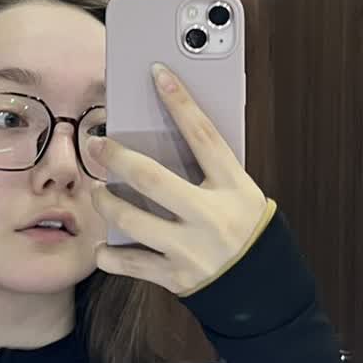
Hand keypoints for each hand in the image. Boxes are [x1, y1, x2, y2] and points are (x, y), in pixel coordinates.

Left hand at [91, 64, 267, 295]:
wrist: (265, 288)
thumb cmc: (247, 230)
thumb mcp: (241, 194)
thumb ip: (211, 170)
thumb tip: (166, 134)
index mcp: (233, 188)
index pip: (204, 136)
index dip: (181, 102)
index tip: (158, 74)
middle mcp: (211, 216)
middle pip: (152, 178)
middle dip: (116, 157)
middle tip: (97, 145)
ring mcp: (191, 248)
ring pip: (132, 219)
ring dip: (106, 202)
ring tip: (98, 193)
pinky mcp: (176, 276)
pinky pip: (130, 263)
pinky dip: (109, 254)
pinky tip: (103, 246)